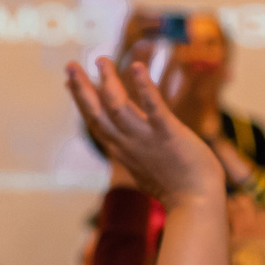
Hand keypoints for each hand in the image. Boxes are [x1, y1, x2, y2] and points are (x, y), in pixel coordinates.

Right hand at [66, 57, 220, 209]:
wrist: (196, 203)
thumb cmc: (176, 188)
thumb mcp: (145, 170)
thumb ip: (133, 153)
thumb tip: (123, 151)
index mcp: (122, 151)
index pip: (95, 122)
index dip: (81, 101)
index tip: (69, 82)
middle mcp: (127, 144)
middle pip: (97, 113)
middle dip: (81, 89)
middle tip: (69, 65)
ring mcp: (146, 139)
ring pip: (118, 107)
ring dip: (107, 82)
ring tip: (101, 60)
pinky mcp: (168, 134)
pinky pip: (153, 108)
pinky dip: (144, 88)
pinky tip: (136, 68)